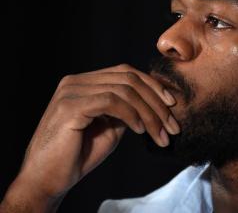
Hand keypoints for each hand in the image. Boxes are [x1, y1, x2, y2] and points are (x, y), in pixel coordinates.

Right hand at [0, 64, 179, 211]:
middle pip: (129, 78)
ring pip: (125, 90)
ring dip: (150, 113)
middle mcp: (76, 81)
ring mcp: (72, 91)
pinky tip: (141, 131)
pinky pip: (112, 101)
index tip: (172, 105)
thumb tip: (153, 101)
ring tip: (161, 135)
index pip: (127, 73)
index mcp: (85, 83)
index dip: (153, 86)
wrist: (47, 179)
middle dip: (157, 102)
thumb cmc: (78, 155)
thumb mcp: (110, 127)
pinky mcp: (70, 105)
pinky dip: (132, 115)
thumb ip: (127, 110)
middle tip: (173, 126)